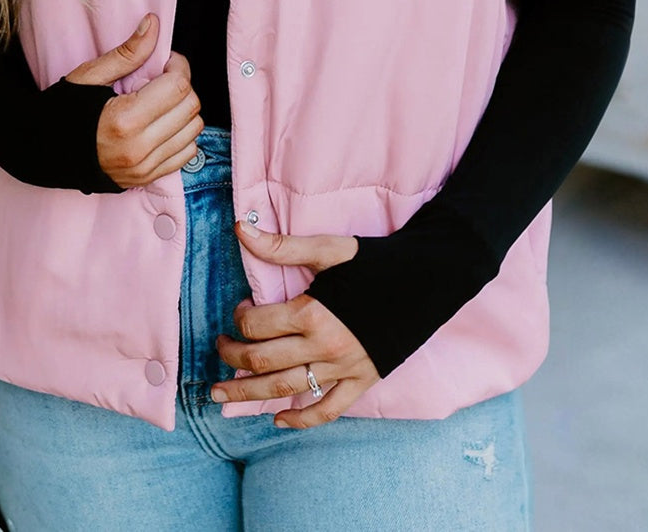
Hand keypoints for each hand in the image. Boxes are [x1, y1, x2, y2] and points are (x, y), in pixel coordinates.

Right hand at [64, 14, 203, 187]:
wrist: (41, 152)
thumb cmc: (62, 112)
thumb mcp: (90, 76)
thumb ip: (127, 52)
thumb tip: (153, 24)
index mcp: (124, 120)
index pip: (178, 86)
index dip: (178, 65)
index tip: (165, 61)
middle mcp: (138, 148)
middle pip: (190, 107)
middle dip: (182, 85)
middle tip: (161, 78)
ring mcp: (144, 167)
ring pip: (194, 130)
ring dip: (184, 109)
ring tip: (160, 101)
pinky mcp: (146, 177)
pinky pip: (187, 153)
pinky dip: (181, 134)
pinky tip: (162, 123)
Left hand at [211, 223, 380, 428]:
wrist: (429, 281)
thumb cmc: (377, 262)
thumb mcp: (330, 250)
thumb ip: (281, 246)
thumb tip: (239, 229)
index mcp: (312, 312)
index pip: (257, 326)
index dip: (240, 319)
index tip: (240, 310)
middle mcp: (325, 347)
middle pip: (263, 362)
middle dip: (231, 358)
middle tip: (218, 349)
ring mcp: (343, 370)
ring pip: (285, 390)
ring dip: (248, 394)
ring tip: (219, 396)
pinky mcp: (362, 382)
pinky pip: (327, 410)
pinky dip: (301, 419)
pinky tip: (278, 419)